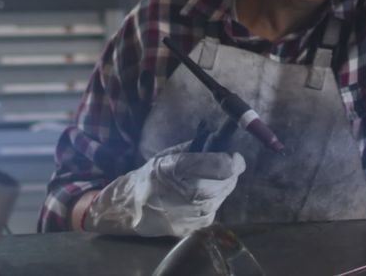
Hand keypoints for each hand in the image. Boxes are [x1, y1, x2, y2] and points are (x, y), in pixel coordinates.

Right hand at [82, 147, 245, 236]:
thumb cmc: (150, 178)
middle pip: (229, 180)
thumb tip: (217, 140)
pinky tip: (198, 196)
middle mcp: (192, 193)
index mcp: (181, 170)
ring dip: (221, 185)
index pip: (225, 165)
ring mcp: (196, 213)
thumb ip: (195, 148)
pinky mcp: (197, 226)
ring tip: (206, 181)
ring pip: (225, 194)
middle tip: (219, 166)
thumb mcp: (168, 155)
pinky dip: (213, 199)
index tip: (232, 156)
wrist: (131, 210)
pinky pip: (216, 207)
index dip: (233, 159)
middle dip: (229, 171)